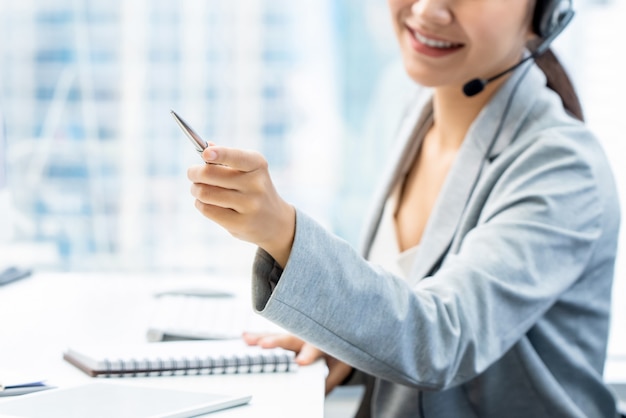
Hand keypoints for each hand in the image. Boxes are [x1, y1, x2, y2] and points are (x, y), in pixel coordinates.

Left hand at [187, 146, 295, 266]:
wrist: (276, 221)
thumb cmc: (253, 189)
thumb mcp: (249, 170)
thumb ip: (228, 158)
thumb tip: (208, 146)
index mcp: (257, 165)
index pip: (236, 157)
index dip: (220, 154)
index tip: (205, 153)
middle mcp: (256, 184)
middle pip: (210, 174)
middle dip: (195, 173)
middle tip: (193, 174)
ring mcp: (250, 205)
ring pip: (205, 193)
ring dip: (196, 190)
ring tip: (198, 190)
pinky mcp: (241, 223)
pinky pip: (208, 210)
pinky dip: (200, 204)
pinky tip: (206, 203)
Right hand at [243, 332, 353, 394]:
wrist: (345, 334)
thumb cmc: (341, 353)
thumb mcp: (341, 369)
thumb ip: (328, 381)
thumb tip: (316, 395)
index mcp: (323, 343)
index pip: (317, 346)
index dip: (309, 353)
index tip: (301, 361)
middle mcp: (308, 336)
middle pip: (292, 338)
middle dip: (278, 341)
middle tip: (264, 345)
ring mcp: (297, 335)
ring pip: (279, 335)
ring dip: (263, 337)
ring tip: (248, 339)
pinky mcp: (289, 336)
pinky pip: (273, 336)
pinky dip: (259, 336)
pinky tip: (245, 336)